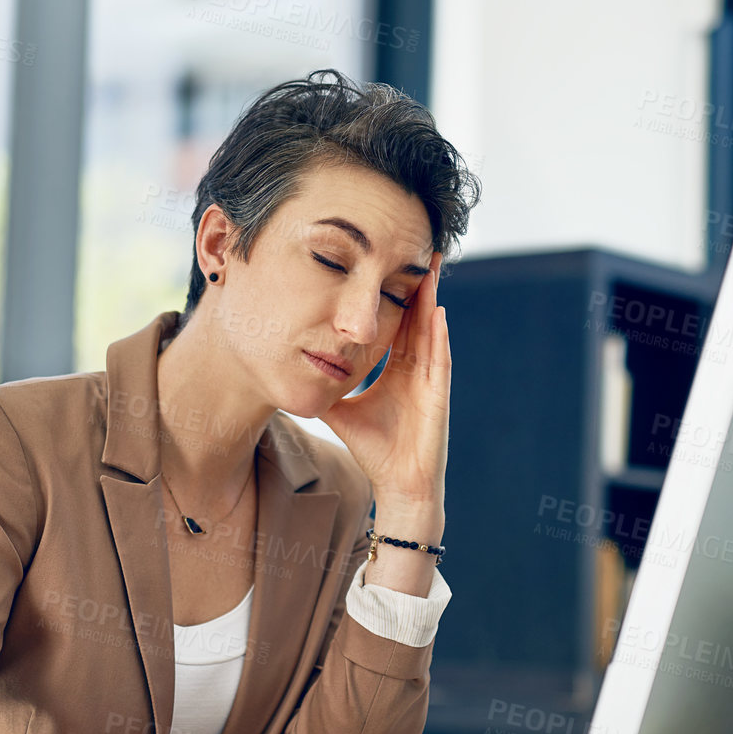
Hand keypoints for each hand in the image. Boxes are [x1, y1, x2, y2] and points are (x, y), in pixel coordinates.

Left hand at [317, 255, 448, 505]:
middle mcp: (416, 370)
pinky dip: (438, 335)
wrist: (398, 484)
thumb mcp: (341, 410)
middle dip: (418, 285)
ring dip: (431, 299)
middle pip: (418, 318)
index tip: (390, 266)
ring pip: (431, 331)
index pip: (398, 325)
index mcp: (398, 371)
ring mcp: (430, 381)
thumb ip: (324, 387)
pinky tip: (436, 311)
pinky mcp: (437, 396)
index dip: (396, 296)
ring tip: (432, 266)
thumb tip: (293, 370)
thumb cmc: (374, 450)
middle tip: (419, 249)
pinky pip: (439, 359)